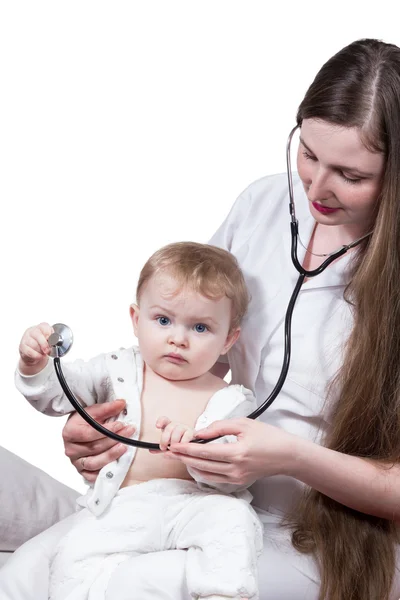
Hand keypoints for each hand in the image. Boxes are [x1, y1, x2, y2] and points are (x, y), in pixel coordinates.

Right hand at [18, 322, 53, 374]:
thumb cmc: (42, 346)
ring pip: (33, 344)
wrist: (34, 355)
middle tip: (48, 350)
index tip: (52, 340)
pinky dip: (36, 355)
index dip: (49, 333)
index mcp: (40, 327)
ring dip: (40, 351)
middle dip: (44, 343)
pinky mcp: (22, 347)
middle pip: (37, 334)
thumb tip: (55, 341)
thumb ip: (52, 339)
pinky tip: (39, 356)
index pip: (44, 326)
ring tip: (43, 353)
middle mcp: (31, 331)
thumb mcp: (49, 341)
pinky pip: (29, 351)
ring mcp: (25, 338)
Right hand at [62, 400, 135, 481]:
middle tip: (128, 432)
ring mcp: (76, 462)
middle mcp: (70, 449)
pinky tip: (116, 462)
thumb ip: (107, 408)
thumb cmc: (84, 421)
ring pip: (94, 463)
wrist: (78, 431)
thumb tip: (122, 403)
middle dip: (114, 440)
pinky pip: (94, 476)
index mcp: (69, 432)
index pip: (90, 433)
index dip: (107, 430)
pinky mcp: (82, 472)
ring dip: (112, 455)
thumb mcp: (93, 411)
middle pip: (94, 448)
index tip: (121, 424)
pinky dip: (105, 470)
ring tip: (125, 447)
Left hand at [156, 416, 194, 451]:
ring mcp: (185, 428)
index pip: (164, 420)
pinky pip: (187, 436)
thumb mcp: (168, 446)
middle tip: (163, 448)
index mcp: (170, 426)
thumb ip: (160, 448)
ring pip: (178, 431)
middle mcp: (177, 425)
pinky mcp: (192, 433)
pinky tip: (181, 448)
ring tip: (173, 449)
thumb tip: (151, 450)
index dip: (160, 421)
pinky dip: (183, 443)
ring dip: (174, 441)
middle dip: (165, 438)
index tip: (157, 426)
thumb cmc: (179, 444)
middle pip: (169, 427)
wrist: (192, 446)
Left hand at [163, 418, 300, 486]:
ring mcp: (237, 478)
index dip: (187, 449)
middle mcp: (235, 469)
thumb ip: (221, 427)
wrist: (286, 455)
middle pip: (202, 465)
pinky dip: (202, 472)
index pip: (205, 452)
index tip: (174, 445)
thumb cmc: (268, 436)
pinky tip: (194, 465)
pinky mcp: (239, 481)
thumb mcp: (244, 424)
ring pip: (206, 474)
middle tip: (168, 452)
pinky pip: (215, 478)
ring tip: (177, 457)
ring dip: (190, 465)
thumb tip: (201, 432)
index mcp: (237, 453)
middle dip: (183, 458)